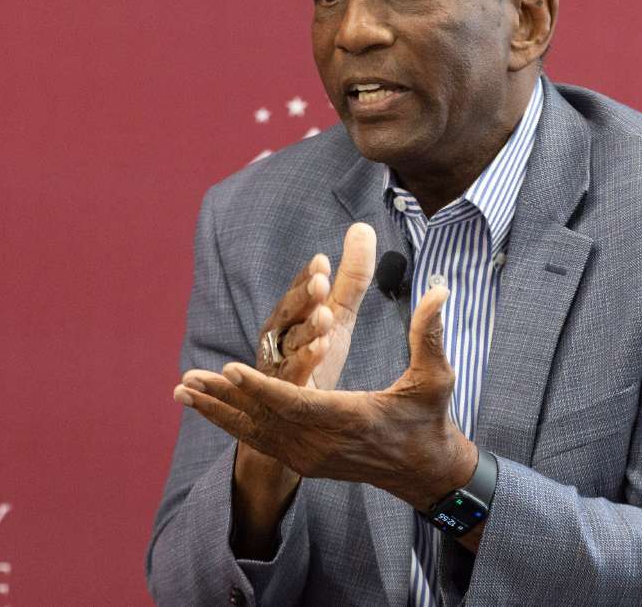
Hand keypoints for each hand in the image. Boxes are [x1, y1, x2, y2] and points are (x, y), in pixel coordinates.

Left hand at [175, 284, 477, 512]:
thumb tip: (439, 289)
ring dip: (219, 411)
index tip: (230, 368)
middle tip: (187, 379)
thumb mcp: (435, 377)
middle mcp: (322, 442)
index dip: (262, 386)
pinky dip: (232, 424)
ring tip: (183, 391)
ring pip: (256, 432)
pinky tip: (209, 409)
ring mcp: (311, 456)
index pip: (297, 403)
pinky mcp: (305, 461)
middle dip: (224, 397)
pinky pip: (261, 441)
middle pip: (264, 419)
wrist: (424, 470)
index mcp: (349, 418)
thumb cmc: (430, 419)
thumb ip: (430, 334)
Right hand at [252, 221, 376, 389]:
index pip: (298, 293)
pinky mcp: (284, 393)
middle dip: (303, 297)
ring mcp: (278, 364)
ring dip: (306, 329)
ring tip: (326, 317)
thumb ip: (351, 276)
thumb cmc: (314, 354)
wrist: (297, 414)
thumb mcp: (337, 313)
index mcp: (292, 315)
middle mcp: (280, 336)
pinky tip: (322, 349)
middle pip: (289, 313)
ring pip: (291, 343)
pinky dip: (304, 361)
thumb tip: (362, 227)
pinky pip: (293, 375)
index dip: (307, 279)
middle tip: (320, 281)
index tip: (322, 262)